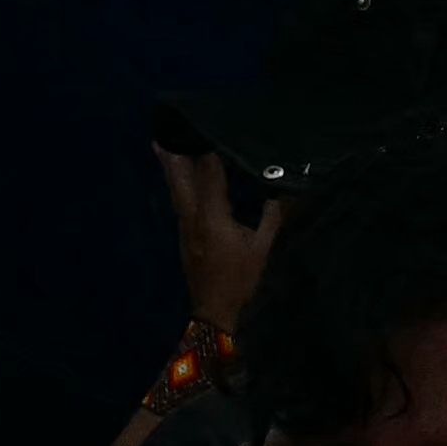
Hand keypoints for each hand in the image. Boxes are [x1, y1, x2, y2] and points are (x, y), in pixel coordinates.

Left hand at [156, 142, 282, 347]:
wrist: (217, 319)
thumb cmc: (244, 283)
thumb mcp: (267, 249)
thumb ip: (275, 215)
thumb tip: (283, 187)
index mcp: (212, 218)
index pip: (210, 173)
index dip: (212, 149)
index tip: (214, 125)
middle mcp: (192, 220)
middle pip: (180, 181)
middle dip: (174, 155)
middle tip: (164, 130)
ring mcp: (185, 232)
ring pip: (176, 193)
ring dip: (172, 170)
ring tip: (163, 148)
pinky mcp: (185, 242)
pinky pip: (179, 205)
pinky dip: (179, 187)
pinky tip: (181, 184)